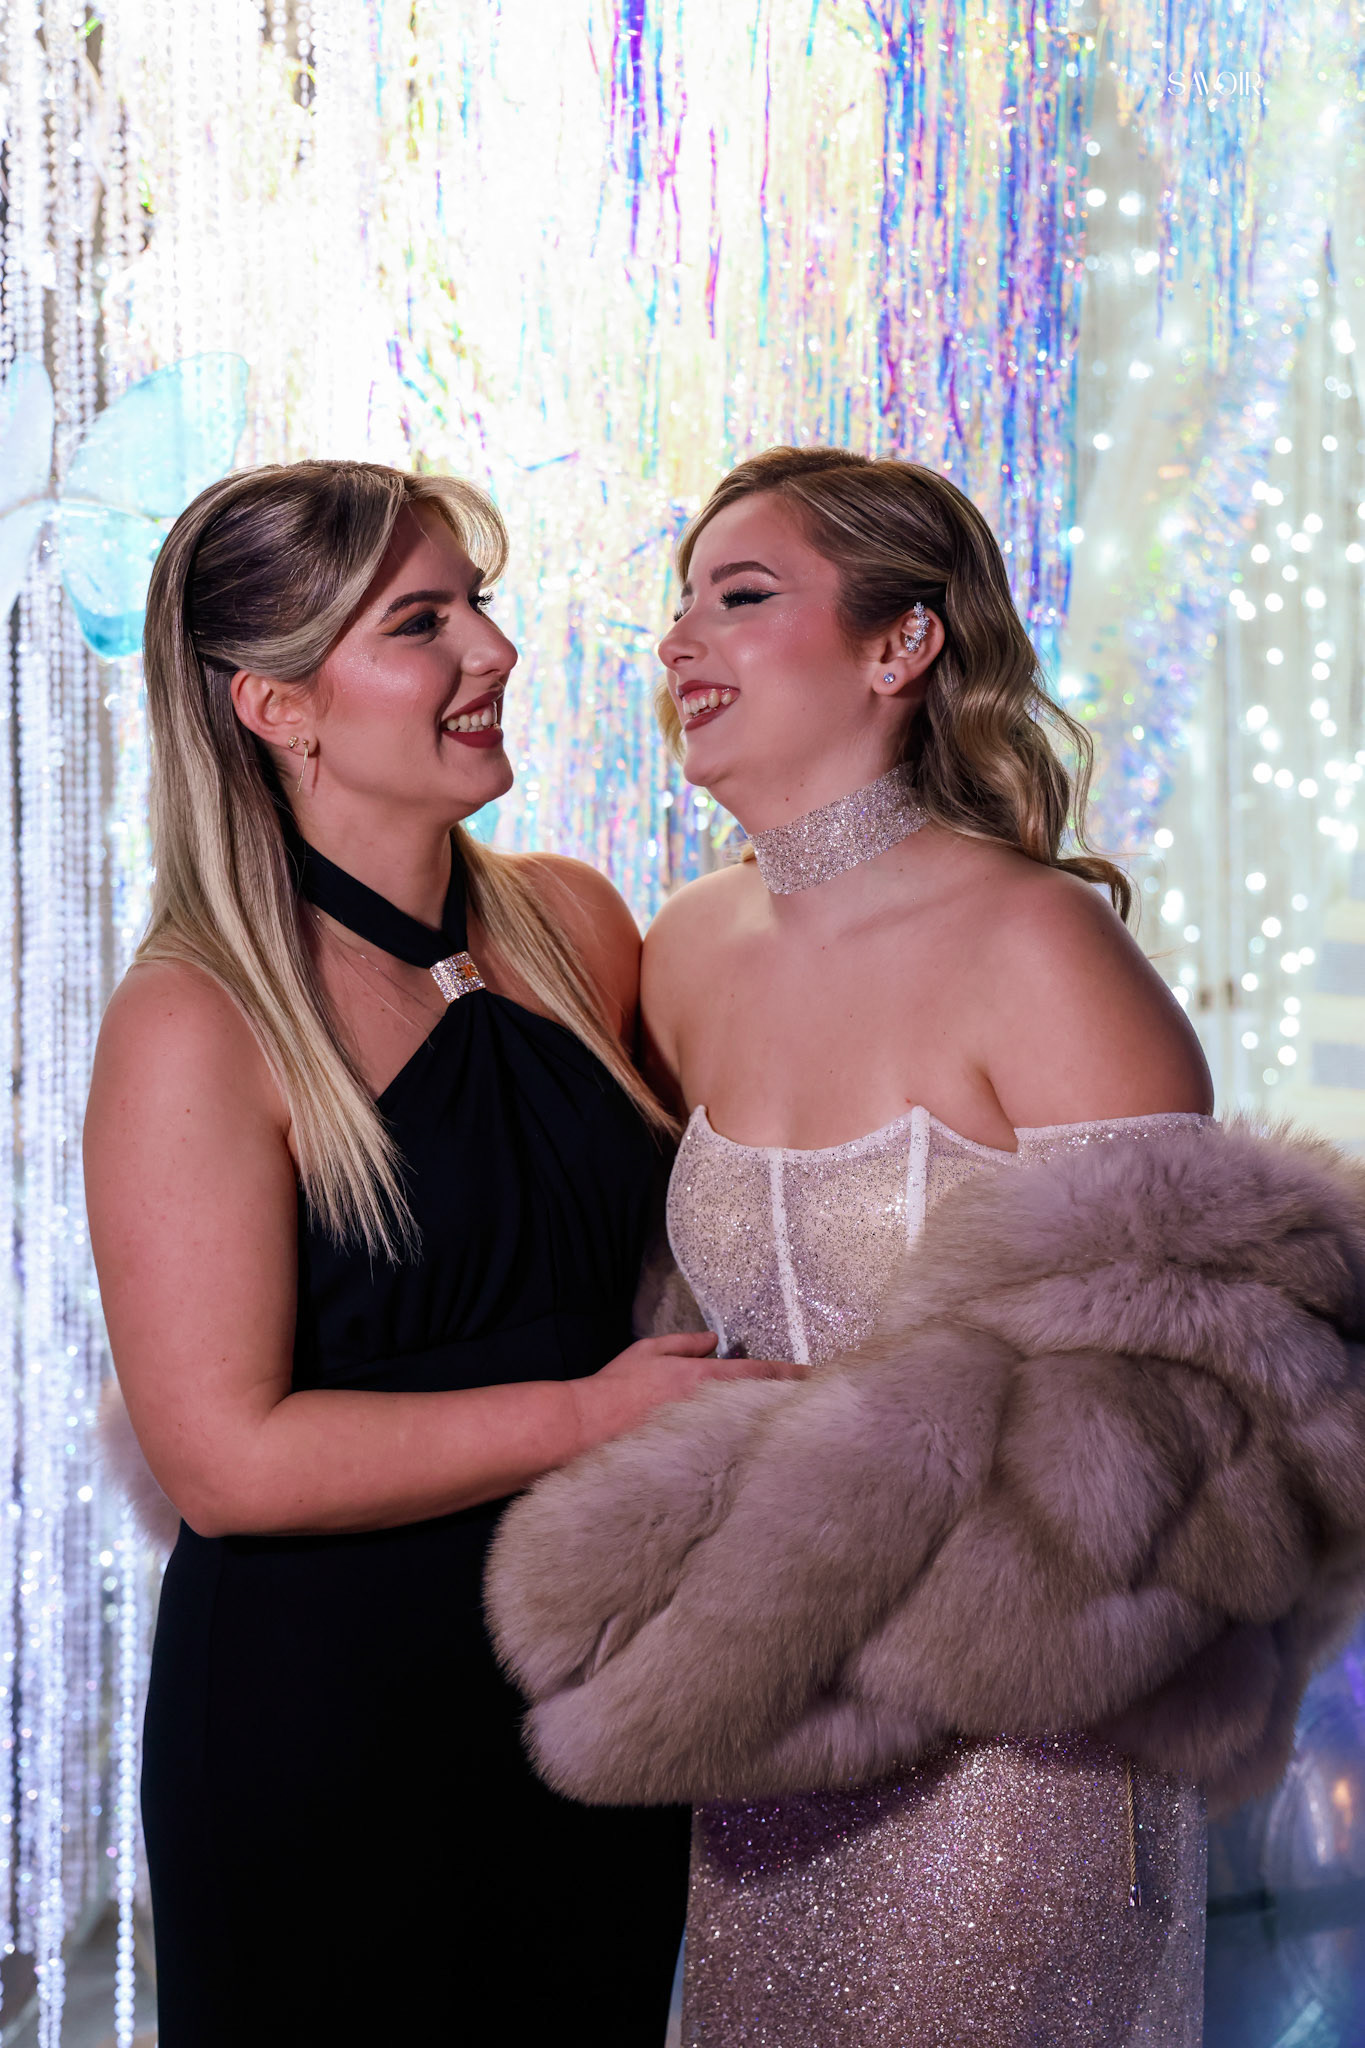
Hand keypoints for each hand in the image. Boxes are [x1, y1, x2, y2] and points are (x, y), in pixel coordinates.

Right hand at [574, 1333, 802, 1448]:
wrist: (589, 1426)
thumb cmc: (618, 1386)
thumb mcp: (650, 1351)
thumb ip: (685, 1344)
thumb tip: (714, 1340)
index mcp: (702, 1378)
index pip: (757, 1373)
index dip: (788, 1374)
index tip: (813, 1376)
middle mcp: (708, 1408)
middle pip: (759, 1406)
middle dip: (784, 1405)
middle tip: (813, 1407)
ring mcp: (703, 1437)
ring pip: (746, 1430)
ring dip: (766, 1427)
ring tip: (792, 1430)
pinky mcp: (692, 1460)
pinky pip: (726, 1451)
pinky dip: (742, 1448)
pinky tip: (756, 1454)